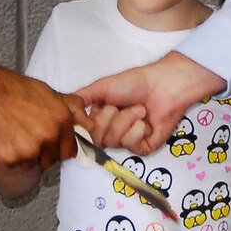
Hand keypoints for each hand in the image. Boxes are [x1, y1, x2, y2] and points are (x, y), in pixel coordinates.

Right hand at [0, 64, 85, 170]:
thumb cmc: (15, 90)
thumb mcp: (49, 93)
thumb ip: (72, 109)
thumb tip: (89, 122)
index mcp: (61, 121)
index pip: (69, 151)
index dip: (59, 148)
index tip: (50, 144)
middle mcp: (48, 137)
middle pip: (50, 160)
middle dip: (42, 152)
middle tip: (27, 136)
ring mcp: (29, 149)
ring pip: (32, 164)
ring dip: (25, 156)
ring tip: (14, 135)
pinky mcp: (10, 158)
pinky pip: (14, 165)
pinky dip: (9, 157)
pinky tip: (4, 139)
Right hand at [78, 52, 225, 154]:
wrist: (164, 84)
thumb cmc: (134, 82)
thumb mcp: (101, 87)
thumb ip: (80, 99)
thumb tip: (66, 116)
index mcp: (99, 118)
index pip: (84, 133)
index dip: (87, 126)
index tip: (92, 114)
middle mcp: (111, 131)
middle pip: (96, 140)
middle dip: (106, 121)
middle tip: (117, 106)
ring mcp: (127, 140)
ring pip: (114, 142)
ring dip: (126, 121)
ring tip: (138, 108)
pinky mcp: (143, 147)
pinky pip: (131, 145)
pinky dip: (138, 130)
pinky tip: (146, 120)